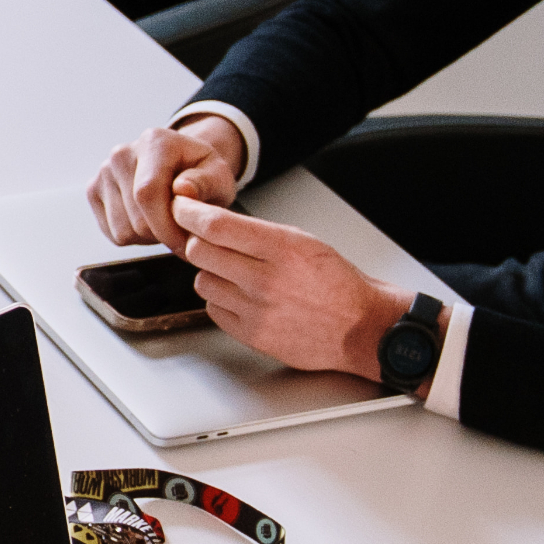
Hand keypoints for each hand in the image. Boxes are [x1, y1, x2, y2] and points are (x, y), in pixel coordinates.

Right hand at [88, 114, 246, 247]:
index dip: (167, 227)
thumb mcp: (219, 175)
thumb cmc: (201, 173)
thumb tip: (183, 189)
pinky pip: (112, 233)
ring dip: (149, 237)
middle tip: (182, 230)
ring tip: (166, 221)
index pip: (147, 193)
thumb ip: (207, 182)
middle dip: (163, 235)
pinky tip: (149, 220)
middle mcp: (122, 154)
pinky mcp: (93, 190)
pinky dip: (134, 237)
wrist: (181, 165)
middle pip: (136, 219)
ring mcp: (103, 172)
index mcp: (154, 142)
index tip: (186, 243)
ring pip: (123, 231)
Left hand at [169, 197, 401, 374]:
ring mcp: (257, 310)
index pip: (216, 225)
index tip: (182, 208)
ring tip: (236, 275)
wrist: (362, 327)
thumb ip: (260, 234)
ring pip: (203, 282)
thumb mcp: (305, 242)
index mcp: (282, 247)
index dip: (190, 213)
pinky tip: (241, 298)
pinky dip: (221, 302)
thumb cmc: (338, 283)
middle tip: (207, 242)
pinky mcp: (252, 335)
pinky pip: (214, 311)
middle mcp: (266, 279)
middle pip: (199, 252)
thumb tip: (215, 225)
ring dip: (212, 274)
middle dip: (198, 242)